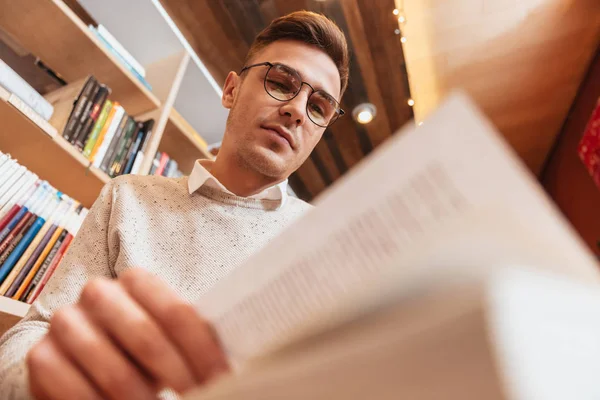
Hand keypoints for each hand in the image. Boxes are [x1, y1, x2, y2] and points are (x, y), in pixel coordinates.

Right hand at [27, 268, 228, 399]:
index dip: (203, 352)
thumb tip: (246, 346)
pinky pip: (76, 391)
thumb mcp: (169, 335)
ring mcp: (67, 322)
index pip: (178, 313)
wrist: (83, 355)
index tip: (221, 379)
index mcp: (136, 280)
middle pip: (148, 339)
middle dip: (180, 376)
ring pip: (115, 371)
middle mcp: (99, 293)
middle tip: (199, 397)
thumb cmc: (140, 345)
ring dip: (143, 399)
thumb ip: (195, 335)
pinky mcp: (42, 356)